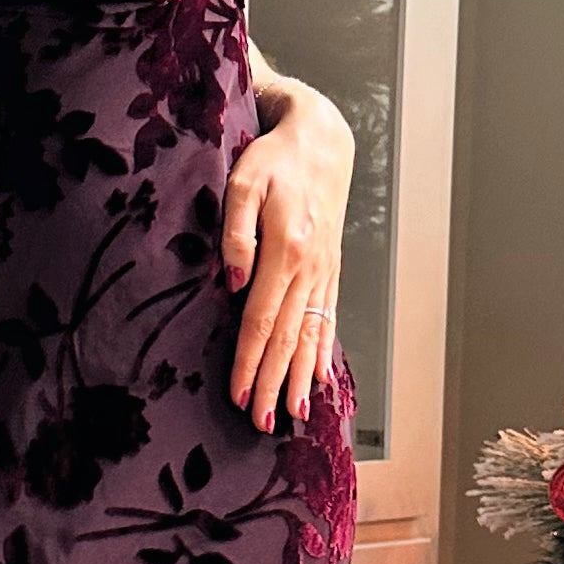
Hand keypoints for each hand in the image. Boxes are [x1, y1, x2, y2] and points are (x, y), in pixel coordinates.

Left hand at [222, 87, 352, 427]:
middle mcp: (309, 268)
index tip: (237, 394)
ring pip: (311, 334)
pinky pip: (328, 317)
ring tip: (292, 414)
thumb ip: (235, 233)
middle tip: (260, 423)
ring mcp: (324, 271)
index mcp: (285, 250)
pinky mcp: (330, 269)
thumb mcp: (243, 182)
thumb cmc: (274, 159)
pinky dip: (323, 350)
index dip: (248, 361)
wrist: (320, 140)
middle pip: (287, 338)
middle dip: (272, 384)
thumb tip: (233, 282)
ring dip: (299, 377)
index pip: (261, 319)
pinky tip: (317, 377)